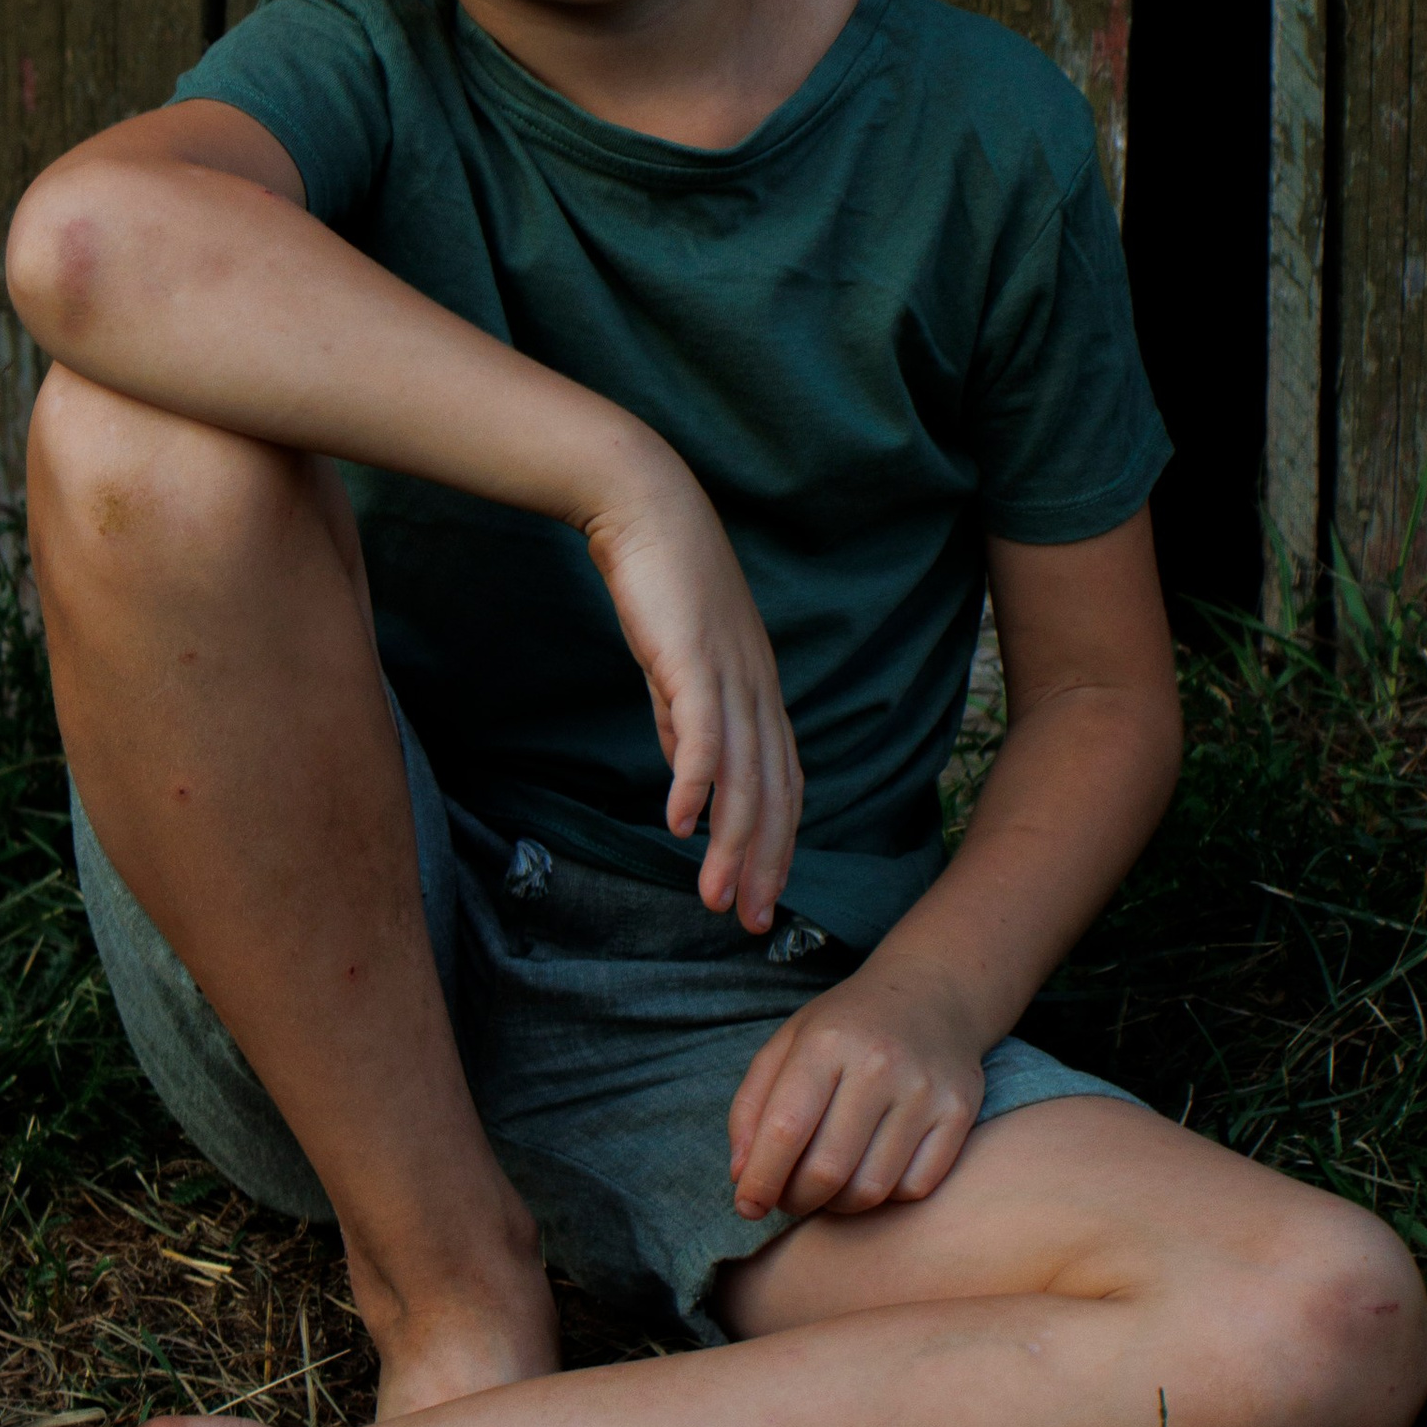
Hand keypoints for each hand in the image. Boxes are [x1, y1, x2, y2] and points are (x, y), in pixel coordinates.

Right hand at [581, 454, 800, 932]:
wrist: (644, 505)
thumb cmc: (659, 582)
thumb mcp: (678, 666)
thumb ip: (685, 722)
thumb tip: (689, 784)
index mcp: (758, 691)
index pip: (782, 783)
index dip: (777, 845)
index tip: (763, 899)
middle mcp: (757, 688)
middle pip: (773, 792)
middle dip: (766, 863)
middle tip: (753, 922)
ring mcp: (729, 673)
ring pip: (743, 775)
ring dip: (734, 843)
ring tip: (717, 896)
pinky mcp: (692, 657)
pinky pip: (700, 731)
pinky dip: (697, 782)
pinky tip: (682, 826)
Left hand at [726, 970, 988, 1221]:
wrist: (931, 993)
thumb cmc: (846, 1027)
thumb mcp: (787, 1044)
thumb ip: (752, 1107)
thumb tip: (743, 1177)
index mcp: (826, 1042)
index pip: (784, 1129)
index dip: (760, 1180)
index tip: (747, 1206)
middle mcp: (879, 1064)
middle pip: (827, 1171)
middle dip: (796, 1199)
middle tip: (789, 1196)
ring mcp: (924, 1090)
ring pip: (871, 1189)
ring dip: (839, 1204)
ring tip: (829, 1183)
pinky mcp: (958, 1112)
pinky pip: (915, 1188)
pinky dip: (886, 1196)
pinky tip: (873, 1168)